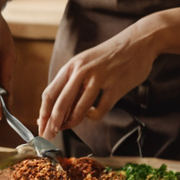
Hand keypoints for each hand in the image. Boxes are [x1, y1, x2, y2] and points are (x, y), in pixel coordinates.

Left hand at [38, 22, 160, 135]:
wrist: (138, 42)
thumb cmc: (109, 56)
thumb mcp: (85, 62)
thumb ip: (72, 81)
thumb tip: (56, 108)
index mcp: (72, 66)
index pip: (50, 93)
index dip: (43, 113)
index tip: (40, 127)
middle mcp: (82, 71)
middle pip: (60, 104)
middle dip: (52, 125)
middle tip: (48, 137)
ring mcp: (100, 79)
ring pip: (78, 110)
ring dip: (72, 123)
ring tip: (71, 125)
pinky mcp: (116, 87)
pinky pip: (99, 110)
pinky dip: (93, 116)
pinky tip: (93, 113)